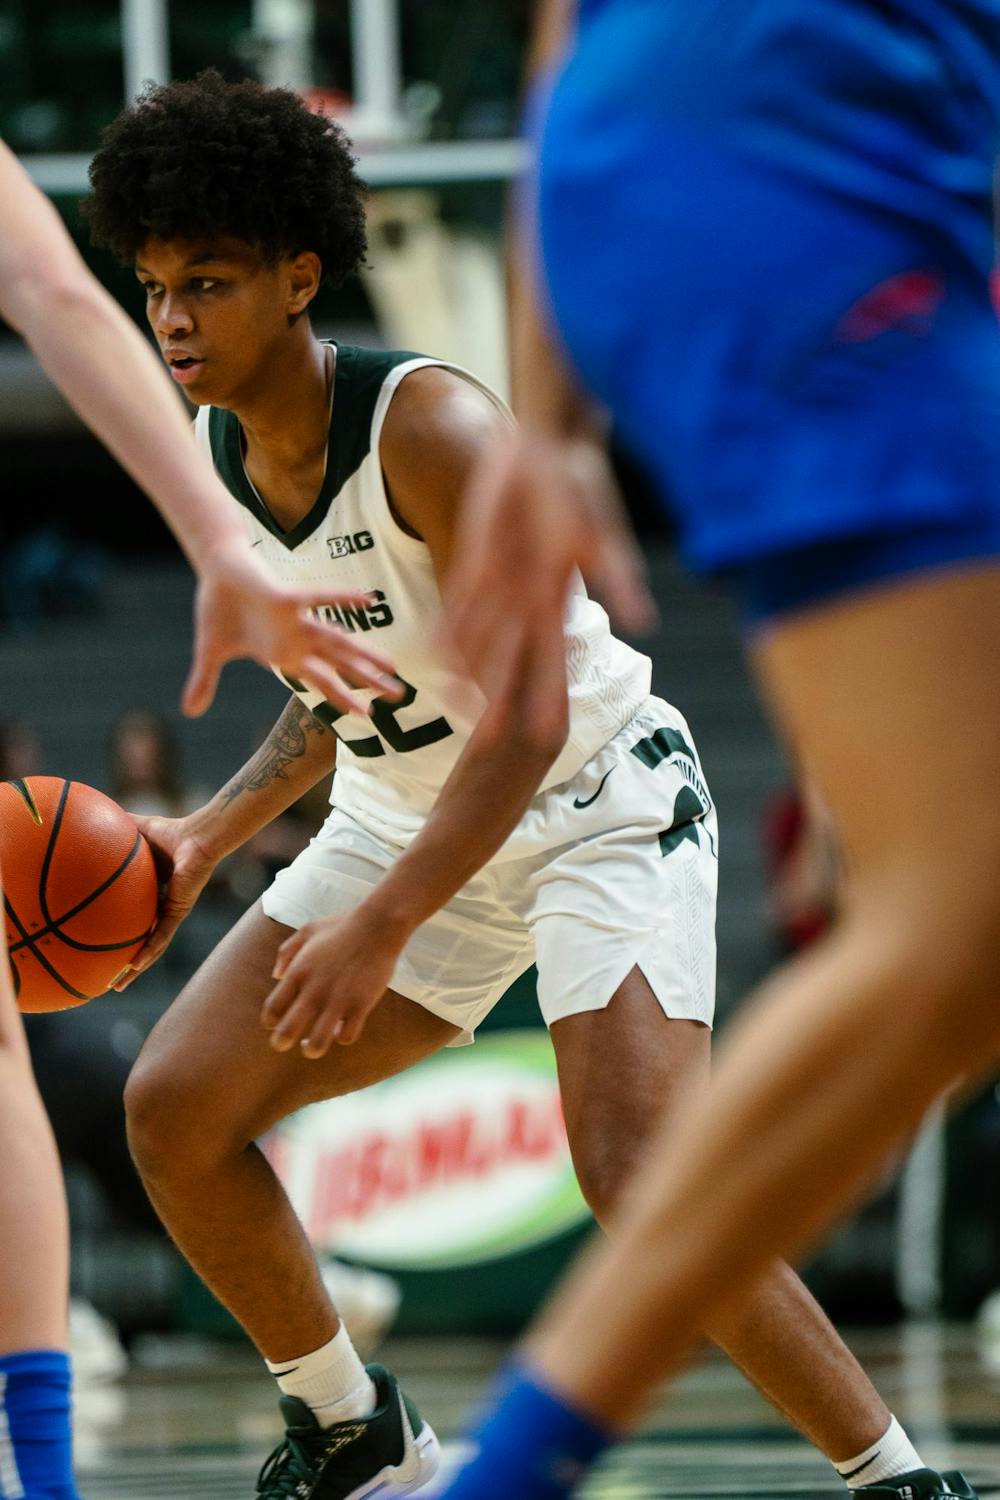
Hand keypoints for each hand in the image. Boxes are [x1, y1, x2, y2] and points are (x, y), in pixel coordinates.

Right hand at [112, 812, 219, 988]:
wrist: (199, 837)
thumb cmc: (172, 831)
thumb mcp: (136, 831)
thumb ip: (115, 827)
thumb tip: (87, 817)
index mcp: (152, 893)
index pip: (132, 919)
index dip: (118, 934)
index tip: (100, 947)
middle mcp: (161, 906)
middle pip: (141, 939)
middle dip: (126, 961)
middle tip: (109, 979)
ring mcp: (171, 912)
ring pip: (152, 947)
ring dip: (136, 967)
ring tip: (118, 984)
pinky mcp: (179, 912)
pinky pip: (162, 937)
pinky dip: (149, 952)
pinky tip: (135, 967)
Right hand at [182, 542, 402, 717]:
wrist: (215, 569)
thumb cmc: (220, 607)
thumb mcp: (210, 653)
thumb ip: (205, 682)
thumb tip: (189, 711)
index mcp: (285, 655)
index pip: (322, 682)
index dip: (344, 698)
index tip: (369, 716)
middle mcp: (298, 640)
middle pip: (341, 666)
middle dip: (369, 682)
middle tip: (402, 696)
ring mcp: (295, 620)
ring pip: (338, 641)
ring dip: (364, 654)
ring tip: (393, 666)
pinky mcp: (287, 598)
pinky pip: (319, 598)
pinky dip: (342, 599)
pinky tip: (368, 600)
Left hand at [261, 908, 403, 1056]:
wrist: (378, 926)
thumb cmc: (341, 926)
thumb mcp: (307, 930)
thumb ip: (287, 951)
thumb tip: (275, 976)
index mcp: (298, 972)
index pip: (272, 1009)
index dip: (270, 1021)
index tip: (275, 1022)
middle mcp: (314, 990)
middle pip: (287, 1031)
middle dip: (281, 1043)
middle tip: (284, 1044)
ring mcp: (338, 999)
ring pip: (317, 1042)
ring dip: (311, 1048)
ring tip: (312, 1045)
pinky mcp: (361, 1005)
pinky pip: (346, 1036)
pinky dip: (341, 1037)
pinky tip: (341, 1029)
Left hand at [444, 430, 655, 739]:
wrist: (546, 442)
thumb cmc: (580, 480)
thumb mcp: (600, 525)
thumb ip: (619, 572)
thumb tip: (643, 618)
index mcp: (558, 594)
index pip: (553, 657)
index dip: (549, 696)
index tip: (547, 736)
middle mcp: (530, 597)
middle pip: (513, 660)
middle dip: (503, 702)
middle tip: (490, 743)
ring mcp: (502, 580)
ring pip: (481, 638)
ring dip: (470, 674)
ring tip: (456, 711)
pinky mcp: (478, 559)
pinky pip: (459, 602)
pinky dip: (448, 628)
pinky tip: (433, 657)